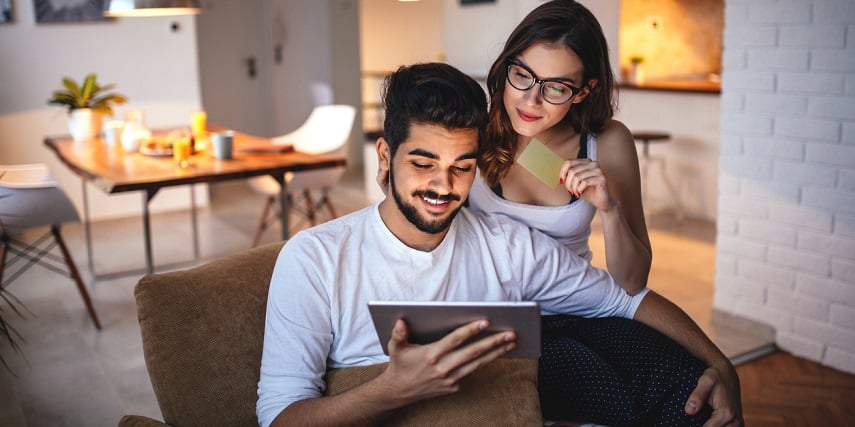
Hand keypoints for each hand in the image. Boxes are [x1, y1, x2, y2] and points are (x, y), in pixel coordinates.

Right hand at [380, 319, 515, 403]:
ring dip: (496, 353)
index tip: (486, 322)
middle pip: (473, 352)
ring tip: (512, 343)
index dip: (471, 330)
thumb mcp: (395, 347)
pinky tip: (498, 353)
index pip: (455, 340)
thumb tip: (401, 321)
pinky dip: (485, 362)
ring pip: (478, 364)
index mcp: (431, 355)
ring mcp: (450, 379)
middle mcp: (443, 368)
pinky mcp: (454, 387)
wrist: (399, 392)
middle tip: (510, 333)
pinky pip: (472, 372)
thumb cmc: (400, 364)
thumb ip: (399, 333)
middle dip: (494, 342)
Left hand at [558, 158, 613, 211]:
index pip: (569, 162)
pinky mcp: (602, 179)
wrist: (601, 201)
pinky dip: (579, 189)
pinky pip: (584, 182)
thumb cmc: (587, 191)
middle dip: (568, 183)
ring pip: (577, 177)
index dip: (562, 172)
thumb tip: (556, 174)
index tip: (561, 181)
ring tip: (575, 193)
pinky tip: (580, 193)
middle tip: (570, 191)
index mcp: (586, 162)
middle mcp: (593, 164)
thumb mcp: (575, 182)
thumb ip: (568, 175)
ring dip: (574, 188)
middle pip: (572, 171)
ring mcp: (598, 170)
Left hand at [684, 365, 743, 426]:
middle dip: (701, 425)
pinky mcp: (738, 424)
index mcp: (726, 413)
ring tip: (699, 417)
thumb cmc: (716, 376)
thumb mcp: (705, 381)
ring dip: (709, 425)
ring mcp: (738, 424)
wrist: (728, 374)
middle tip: (692, 418)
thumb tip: (689, 411)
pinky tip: (706, 420)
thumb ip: (697, 396)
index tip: (686, 422)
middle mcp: (735, 421)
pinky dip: (716, 425)